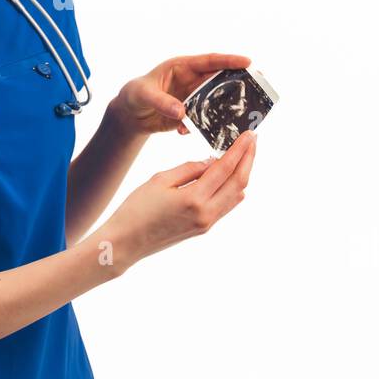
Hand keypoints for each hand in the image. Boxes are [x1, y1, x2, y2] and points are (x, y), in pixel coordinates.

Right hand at [97, 128, 256, 273]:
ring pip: (236, 196)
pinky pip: (226, 205)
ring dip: (242, 173)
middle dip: (248, 159)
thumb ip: (189, 168)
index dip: (240, 149)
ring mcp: (207, 223)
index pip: (225, 168)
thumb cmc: (136, 209)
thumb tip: (212, 162)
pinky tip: (228, 175)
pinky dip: (232, 187)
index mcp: (194, 198)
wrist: (126, 243)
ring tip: (243, 154)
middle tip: (252, 140)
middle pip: (239, 182)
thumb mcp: (160, 179)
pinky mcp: (203, 228)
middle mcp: (206, 213)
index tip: (249, 135)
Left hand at [113, 52, 251, 136]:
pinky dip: (208, 126)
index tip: (248, 62)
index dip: (229, 60)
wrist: (130, 115)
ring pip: (216, 101)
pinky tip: (205, 132)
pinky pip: (206, 119)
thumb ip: (162, 102)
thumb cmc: (134, 94)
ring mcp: (193, 97)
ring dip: (227, 108)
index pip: (209, 61)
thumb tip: (182, 112)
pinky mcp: (191, 114)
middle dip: (239, 82)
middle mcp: (192, 80)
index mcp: (182, 67)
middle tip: (260, 87)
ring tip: (244, 114)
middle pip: (220, 79)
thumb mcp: (144, 95)